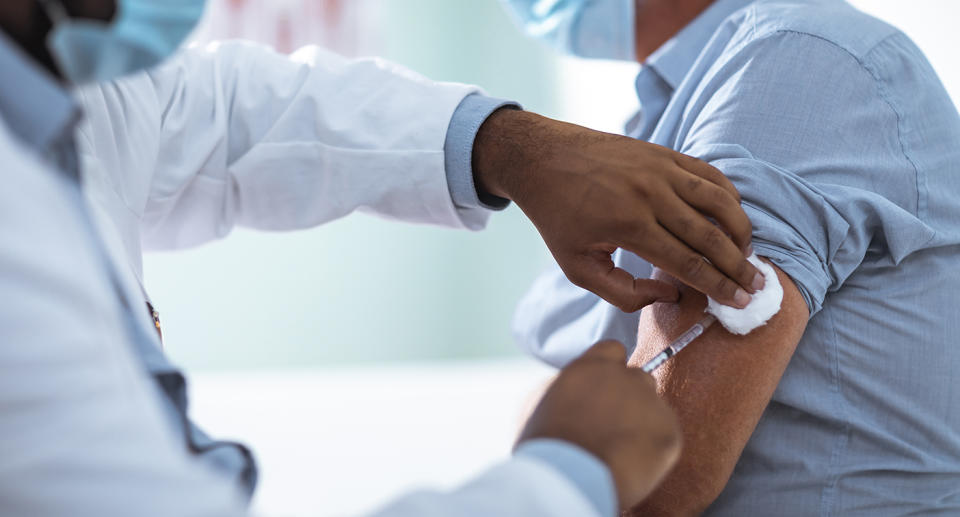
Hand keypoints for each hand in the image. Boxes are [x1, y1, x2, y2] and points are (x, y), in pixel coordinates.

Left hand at [473, 109, 763, 310]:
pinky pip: (708, 174)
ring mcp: (660, 169)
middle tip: (757, 286)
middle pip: (710, 236)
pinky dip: (728, 195)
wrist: (542, 158)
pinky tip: (733, 216)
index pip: (687, 263)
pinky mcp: (663, 153)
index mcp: (629, 226)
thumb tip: (671, 296)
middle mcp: (650, 195)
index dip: (718, 286)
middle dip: (738, 266)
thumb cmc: (558, 217)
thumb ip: (623, 292)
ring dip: (741, 229)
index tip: (740, 302)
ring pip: (719, 200)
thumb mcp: (578, 267)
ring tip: (748, 253)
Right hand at [517, 341, 681, 510]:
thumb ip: (566, 388)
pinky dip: (654, 448)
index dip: (611, 369)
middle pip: (638, 378)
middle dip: (630, 397)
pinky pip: (666, 435)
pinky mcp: (669, 431)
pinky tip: (632, 463)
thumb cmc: (546, 446)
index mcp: (591, 366)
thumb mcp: (541, 404)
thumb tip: (575, 390)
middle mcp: (625, 377)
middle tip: (613, 425)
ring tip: (620, 449)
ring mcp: (650, 402)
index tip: (605, 389)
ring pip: (654, 408)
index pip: (613, 350)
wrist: (569, 478)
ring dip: (643, 422)